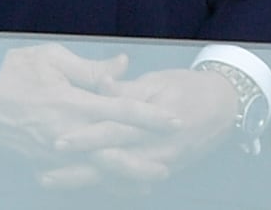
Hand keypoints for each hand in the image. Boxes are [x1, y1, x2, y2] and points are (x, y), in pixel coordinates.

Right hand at [0, 43, 177, 173]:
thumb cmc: (13, 71)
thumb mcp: (52, 59)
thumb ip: (92, 68)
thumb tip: (123, 66)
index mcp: (71, 102)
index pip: (120, 111)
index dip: (151, 116)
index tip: (175, 119)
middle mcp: (66, 131)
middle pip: (114, 150)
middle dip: (143, 158)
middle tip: (168, 163)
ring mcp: (53, 152)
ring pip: (97, 169)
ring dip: (125, 176)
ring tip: (147, 180)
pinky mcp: (41, 162)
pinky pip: (76, 176)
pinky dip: (98, 181)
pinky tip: (113, 184)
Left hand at [48, 66, 240, 186]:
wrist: (225, 106)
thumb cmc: (186, 88)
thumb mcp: (156, 82)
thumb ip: (125, 89)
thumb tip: (100, 84)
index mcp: (155, 123)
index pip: (114, 133)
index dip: (85, 139)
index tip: (56, 142)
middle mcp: (158, 150)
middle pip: (113, 165)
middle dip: (79, 172)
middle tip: (45, 175)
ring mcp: (162, 164)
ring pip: (120, 180)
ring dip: (88, 182)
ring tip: (53, 181)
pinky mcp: (163, 170)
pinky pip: (133, 184)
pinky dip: (109, 186)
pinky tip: (84, 186)